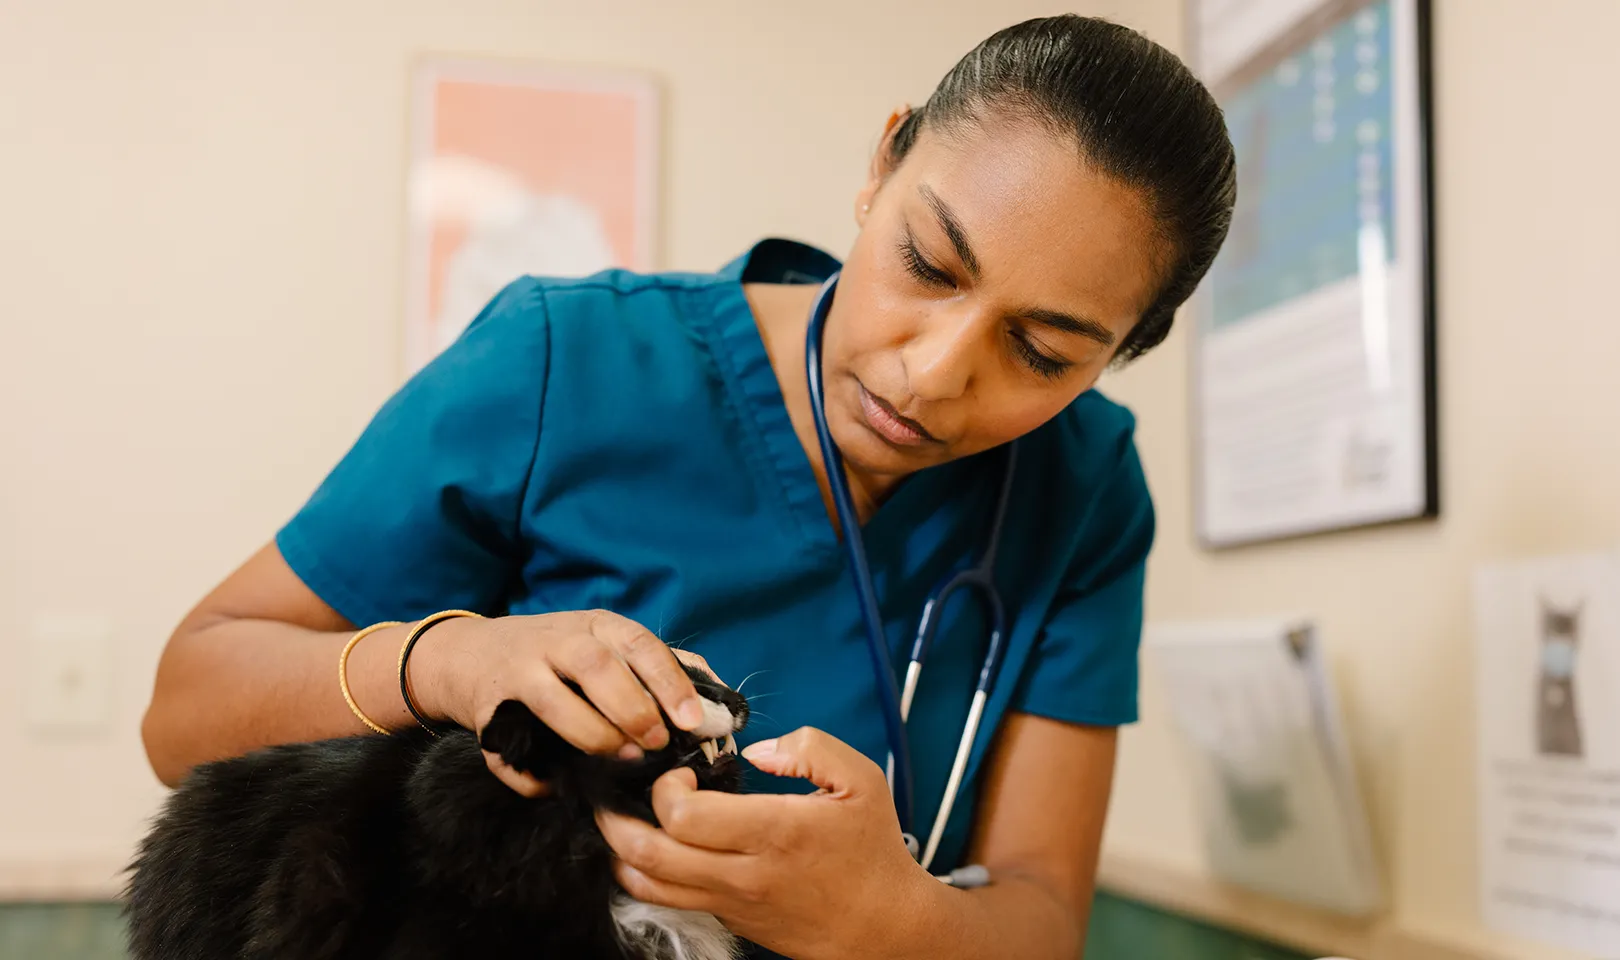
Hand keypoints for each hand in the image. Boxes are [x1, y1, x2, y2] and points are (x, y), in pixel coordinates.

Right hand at [410, 610, 717, 795]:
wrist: (470, 655)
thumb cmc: (560, 655)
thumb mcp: (609, 645)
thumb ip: (663, 668)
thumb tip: (721, 704)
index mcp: (596, 626)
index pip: (639, 644)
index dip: (668, 682)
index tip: (691, 720)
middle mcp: (556, 641)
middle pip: (596, 666)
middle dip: (631, 709)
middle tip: (654, 743)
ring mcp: (518, 672)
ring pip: (553, 700)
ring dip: (591, 735)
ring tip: (619, 759)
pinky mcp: (487, 711)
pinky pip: (508, 749)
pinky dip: (531, 775)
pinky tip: (554, 786)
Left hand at [597, 727, 926, 959]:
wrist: (885, 925)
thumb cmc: (872, 850)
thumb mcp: (861, 780)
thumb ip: (809, 747)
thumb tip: (757, 750)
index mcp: (773, 832)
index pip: (684, 817)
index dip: (666, 788)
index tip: (681, 773)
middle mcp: (743, 873)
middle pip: (648, 854)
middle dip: (617, 819)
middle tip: (620, 793)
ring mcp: (731, 903)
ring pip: (647, 886)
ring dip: (621, 851)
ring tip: (624, 822)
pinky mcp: (729, 920)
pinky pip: (670, 901)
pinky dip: (648, 874)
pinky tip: (656, 848)